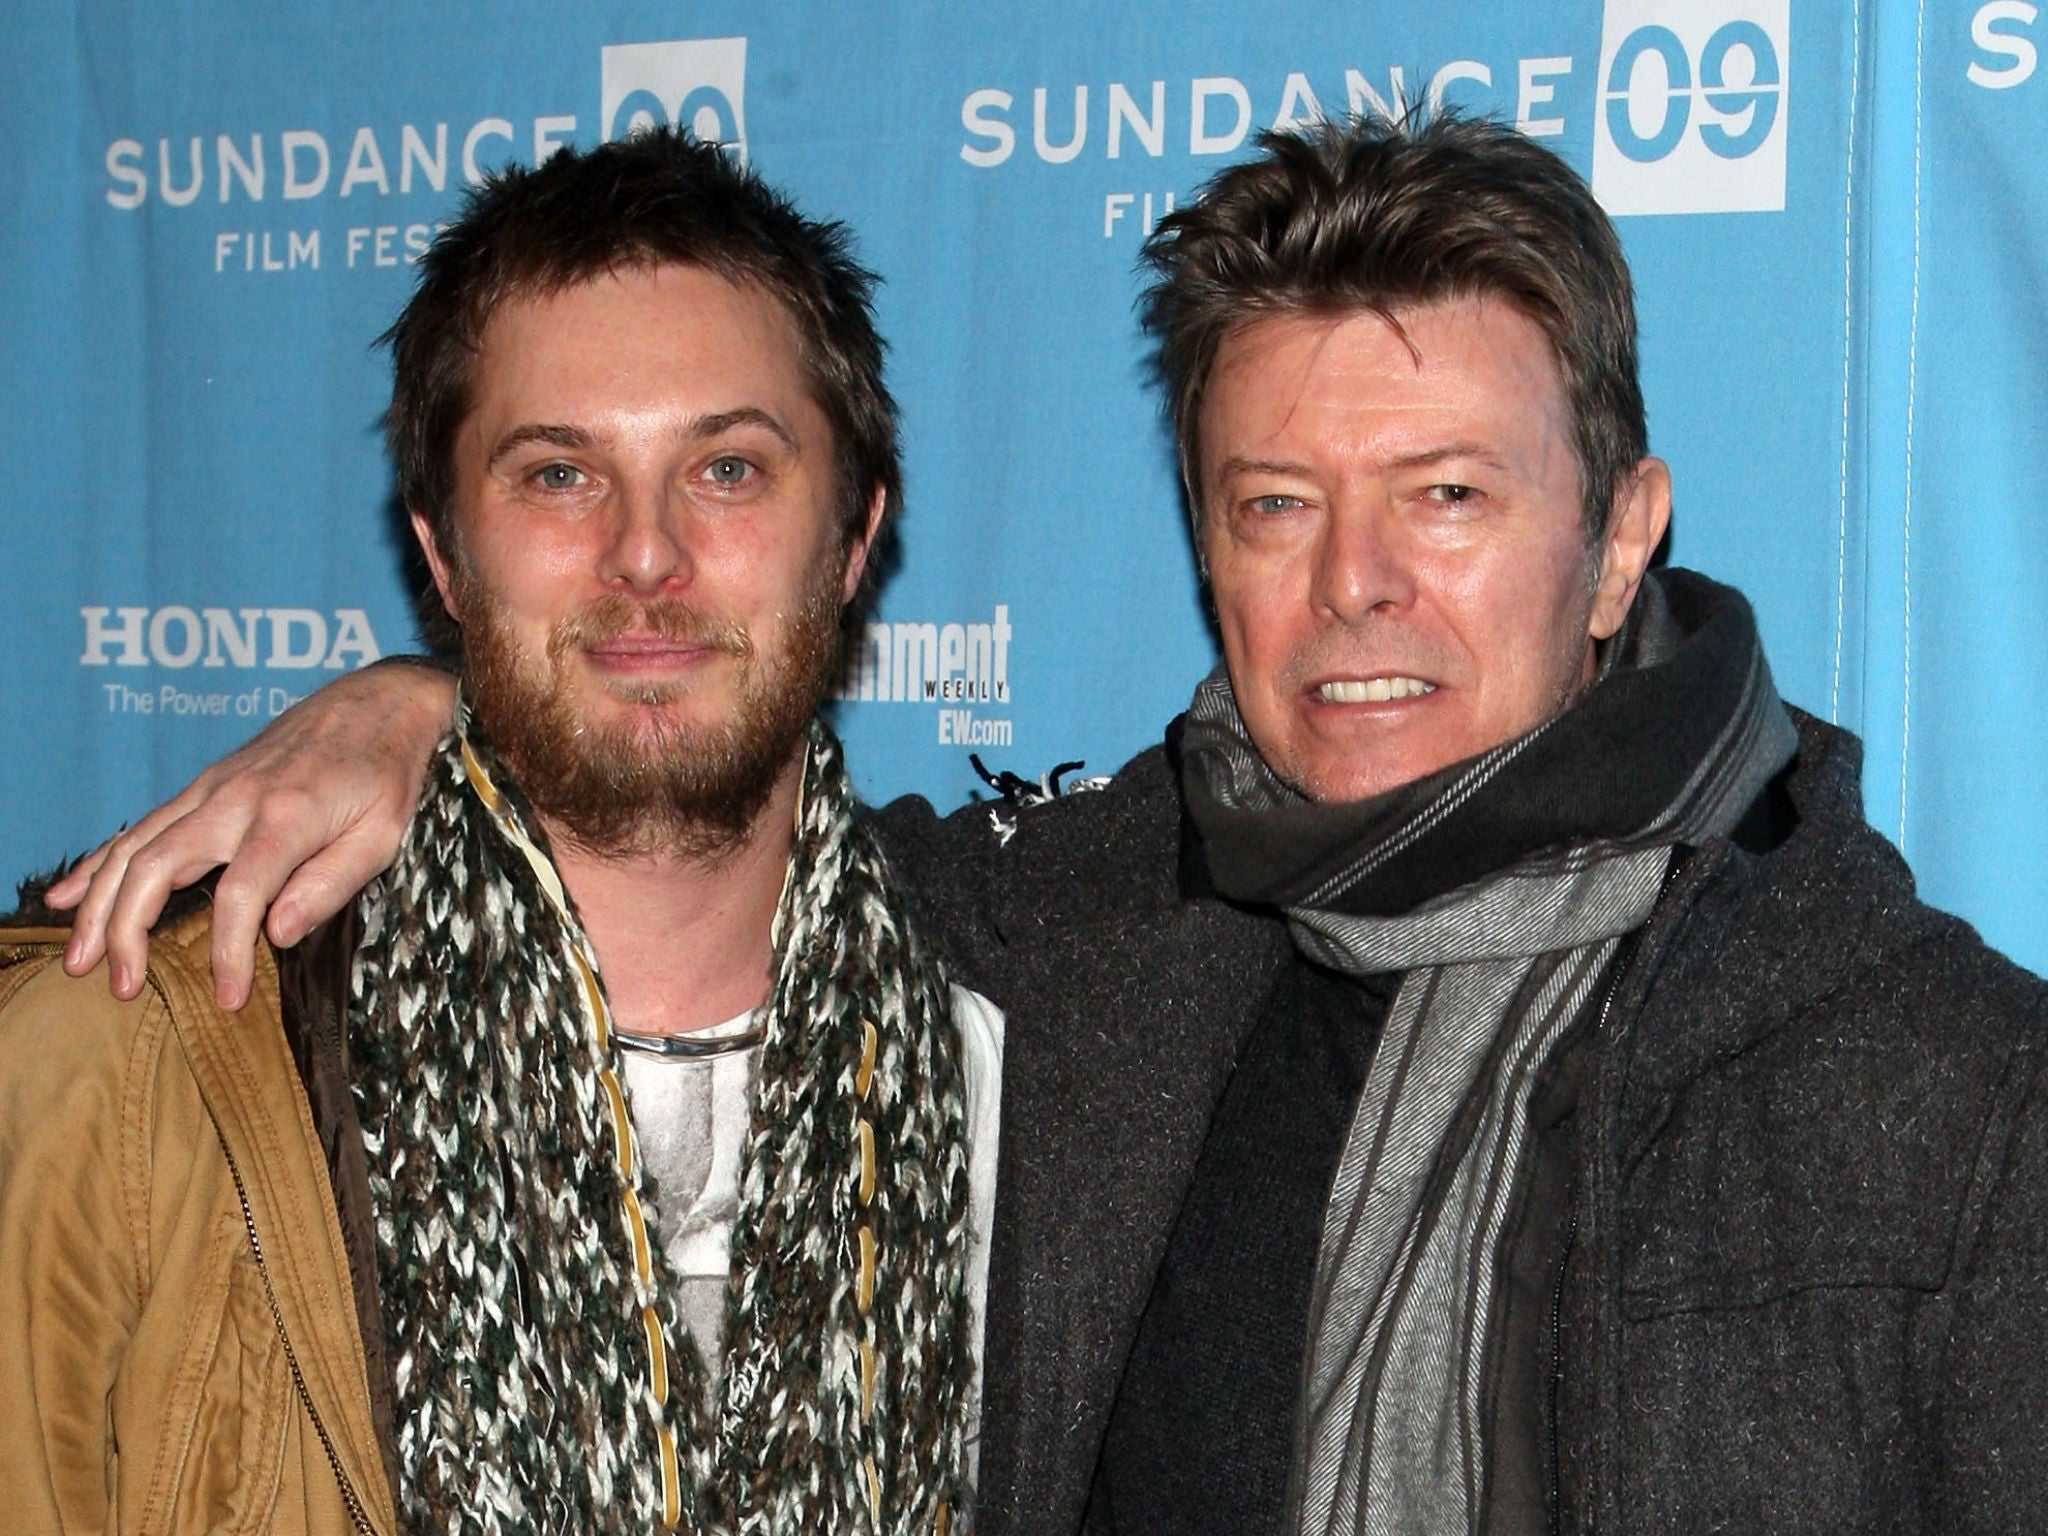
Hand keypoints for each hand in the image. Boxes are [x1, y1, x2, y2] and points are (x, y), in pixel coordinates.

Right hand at [46, 659, 456, 1008]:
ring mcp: (212, 789)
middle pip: (158, 867)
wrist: (378, 703)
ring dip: (98, 905)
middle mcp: (235, 799)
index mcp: (287, 815)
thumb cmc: (388, 772)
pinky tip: (66, 895)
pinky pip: (139, 826)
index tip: (228, 998)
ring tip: (80, 960)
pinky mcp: (204, 786)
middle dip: (129, 932)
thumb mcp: (383, 833)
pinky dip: (99, 861)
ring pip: (134, 847)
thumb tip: (276, 935)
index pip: (239, 894)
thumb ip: (330, 883)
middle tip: (123, 989)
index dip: (226, 951)